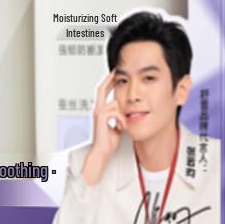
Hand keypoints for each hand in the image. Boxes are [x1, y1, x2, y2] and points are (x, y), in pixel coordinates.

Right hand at [82, 71, 125, 185]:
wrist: (102, 153)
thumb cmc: (108, 142)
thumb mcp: (117, 125)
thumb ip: (119, 117)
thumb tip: (126, 112)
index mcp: (101, 111)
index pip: (103, 91)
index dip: (108, 81)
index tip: (115, 74)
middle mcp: (98, 110)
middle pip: (101, 88)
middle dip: (109, 79)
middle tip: (116, 71)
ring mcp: (99, 113)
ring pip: (115, 103)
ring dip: (123, 113)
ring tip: (123, 125)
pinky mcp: (101, 118)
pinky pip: (116, 112)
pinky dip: (122, 120)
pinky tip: (121, 127)